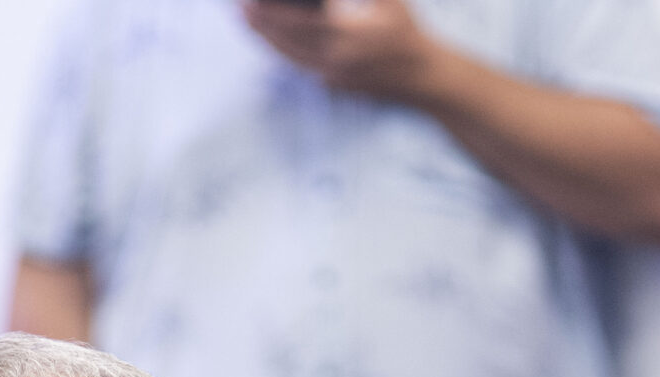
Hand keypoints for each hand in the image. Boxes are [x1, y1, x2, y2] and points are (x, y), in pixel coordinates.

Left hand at [241, 0, 449, 103]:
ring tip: (246, 22)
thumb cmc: (406, 31)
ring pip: (288, 58)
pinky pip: (298, 67)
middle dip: (260, 25)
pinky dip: (280, 53)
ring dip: (264, 40)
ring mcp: (332, 76)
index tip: (250, 2)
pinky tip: (269, 40)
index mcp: (348, 34)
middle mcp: (336, 59)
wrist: (421, 77)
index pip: (298, 22)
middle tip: (238, 9)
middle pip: (286, 42)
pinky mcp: (331, 85)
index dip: (272, 12)